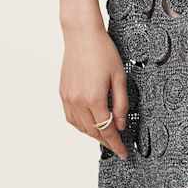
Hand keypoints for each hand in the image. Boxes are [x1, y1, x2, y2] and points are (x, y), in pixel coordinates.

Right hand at [59, 26, 129, 158]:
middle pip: (93, 131)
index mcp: (94, 98)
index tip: (123, 153)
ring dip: (93, 134)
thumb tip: (121, 124)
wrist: (81, 35)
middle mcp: (78, 102)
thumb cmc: (102, 51)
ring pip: (81, 127)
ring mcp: (68, 98)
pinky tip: (89, 124)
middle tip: (117, 146)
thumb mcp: (120, 76)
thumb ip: (121, 103)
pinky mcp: (63, 93)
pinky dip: (81, 125)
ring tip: (105, 135)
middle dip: (107, 141)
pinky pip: (71, 118)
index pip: (107, 130)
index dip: (116, 144)